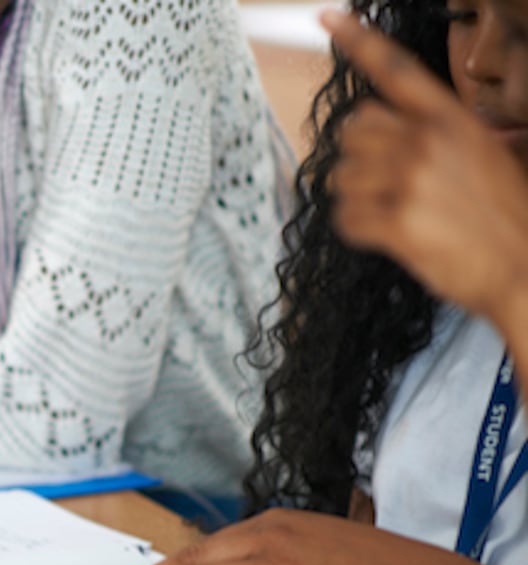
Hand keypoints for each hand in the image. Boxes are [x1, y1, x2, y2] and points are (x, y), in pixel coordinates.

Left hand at [324, 10, 527, 325]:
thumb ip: (445, 134)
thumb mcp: (489, 156)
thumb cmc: (505, 216)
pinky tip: (388, 237)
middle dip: (359, 160)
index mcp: (452, 120)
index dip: (358, 40)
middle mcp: (428, 141)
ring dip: (357, 200)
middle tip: (388, 186)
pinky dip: (356, 232)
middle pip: (350, 132)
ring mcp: (411, 180)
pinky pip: (343, 219)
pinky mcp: (396, 221)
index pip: (396, 70)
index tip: (326, 15)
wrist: (524, 269)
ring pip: (340, 178)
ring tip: (396, 214)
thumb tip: (403, 129)